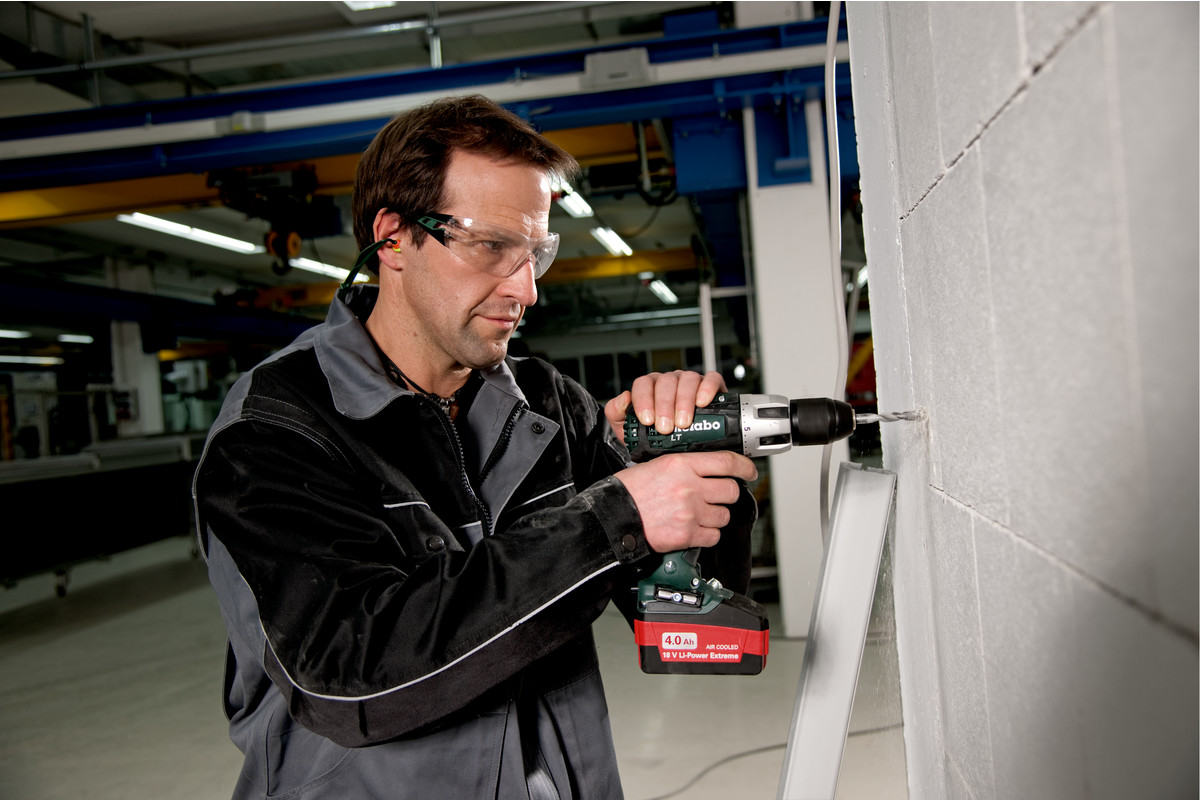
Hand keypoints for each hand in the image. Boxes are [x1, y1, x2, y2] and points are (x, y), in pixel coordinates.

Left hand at [605, 370, 726, 443]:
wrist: (679, 449)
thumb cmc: (653, 436)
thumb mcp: (627, 429)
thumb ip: (617, 413)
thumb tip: (624, 397)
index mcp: (649, 387)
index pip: (643, 384)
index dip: (644, 400)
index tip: (647, 420)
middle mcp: (669, 381)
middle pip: (666, 382)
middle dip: (665, 406)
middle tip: (665, 427)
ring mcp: (690, 381)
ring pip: (688, 379)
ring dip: (684, 401)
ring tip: (683, 423)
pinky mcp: (711, 385)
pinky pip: (711, 379)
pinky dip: (707, 388)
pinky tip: (702, 403)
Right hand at [614, 450, 757, 550]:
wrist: (614, 517)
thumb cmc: (629, 492)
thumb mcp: (656, 466)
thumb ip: (683, 466)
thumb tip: (705, 469)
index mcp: (681, 465)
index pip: (726, 462)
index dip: (745, 467)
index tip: (750, 471)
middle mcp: (689, 487)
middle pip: (730, 491)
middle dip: (727, 495)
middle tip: (717, 497)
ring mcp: (690, 512)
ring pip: (724, 515)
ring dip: (716, 517)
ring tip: (699, 515)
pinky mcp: (687, 534)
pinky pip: (713, 535)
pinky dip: (707, 535)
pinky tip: (695, 529)